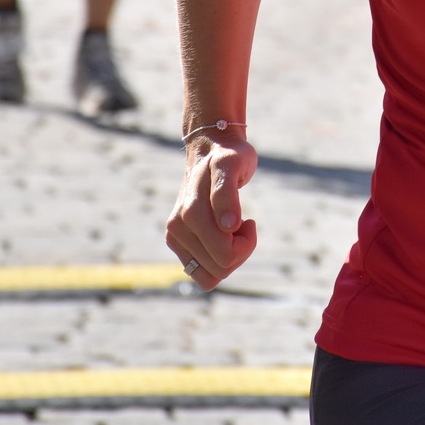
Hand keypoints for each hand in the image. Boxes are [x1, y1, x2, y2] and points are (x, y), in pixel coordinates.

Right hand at [166, 134, 258, 290]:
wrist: (210, 148)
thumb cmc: (228, 156)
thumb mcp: (232, 165)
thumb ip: (227, 194)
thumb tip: (228, 226)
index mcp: (191, 213)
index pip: (226, 255)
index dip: (246, 244)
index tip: (249, 221)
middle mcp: (177, 227)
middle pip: (220, 269)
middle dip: (239, 250)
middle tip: (242, 224)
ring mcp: (175, 236)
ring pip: (210, 275)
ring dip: (228, 256)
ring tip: (230, 229)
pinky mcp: (176, 241)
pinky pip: (201, 272)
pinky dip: (217, 260)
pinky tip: (221, 236)